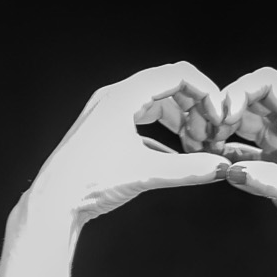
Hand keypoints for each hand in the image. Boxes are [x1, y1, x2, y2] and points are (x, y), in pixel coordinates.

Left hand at [30, 63, 227, 222]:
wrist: (55, 201)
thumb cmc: (90, 181)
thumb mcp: (146, 173)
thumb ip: (188, 169)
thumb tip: (221, 168)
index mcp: (124, 95)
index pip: (176, 74)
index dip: (205, 91)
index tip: (220, 114)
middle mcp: (115, 97)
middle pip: (168, 87)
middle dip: (195, 108)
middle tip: (211, 134)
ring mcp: (109, 113)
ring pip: (156, 104)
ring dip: (180, 122)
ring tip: (196, 148)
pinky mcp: (107, 131)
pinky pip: (143, 122)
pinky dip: (164, 135)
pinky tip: (177, 156)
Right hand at [216, 68, 276, 260]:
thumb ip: (273, 181)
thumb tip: (233, 170)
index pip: (271, 85)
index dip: (242, 90)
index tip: (224, 114)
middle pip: (254, 101)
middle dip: (228, 109)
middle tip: (207, 132)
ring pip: (248, 126)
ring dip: (225, 132)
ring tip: (204, 146)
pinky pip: (247, 155)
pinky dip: (230, 156)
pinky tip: (214, 164)